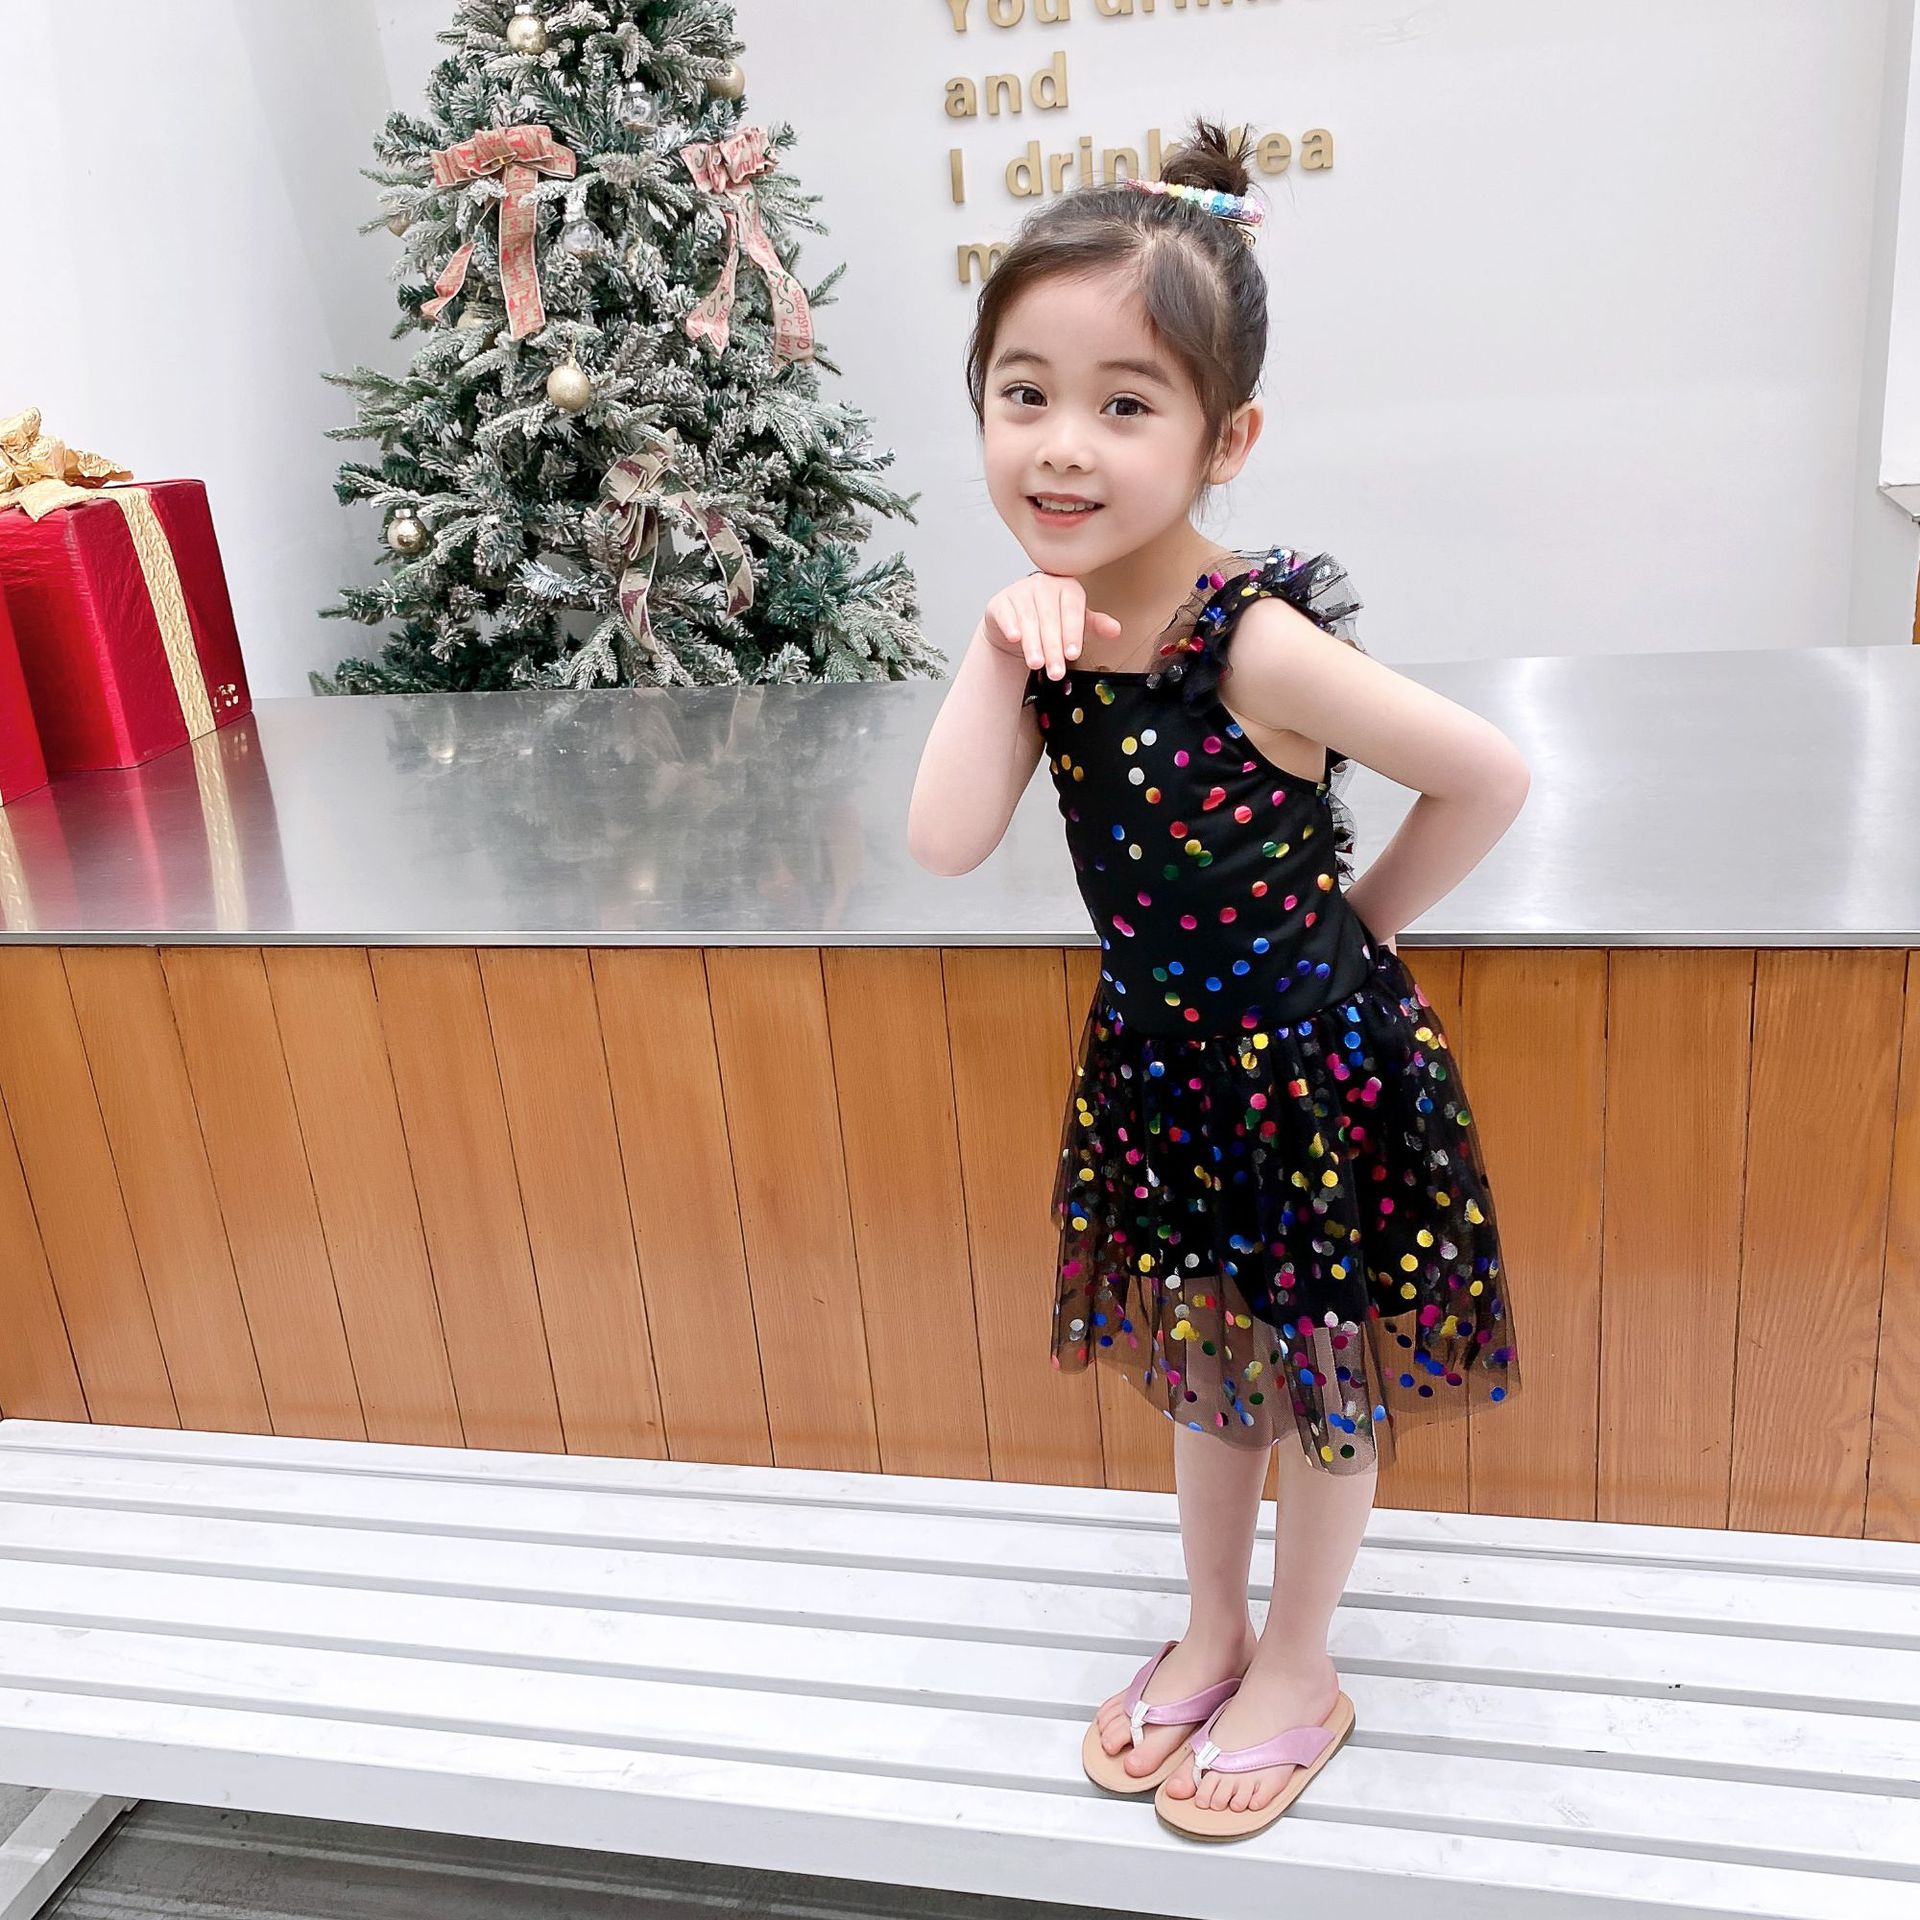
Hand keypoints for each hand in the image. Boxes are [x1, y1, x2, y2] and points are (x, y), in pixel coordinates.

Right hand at [981, 570, 1121, 680]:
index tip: (1072, 654)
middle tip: (1056, 671)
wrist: (1018, 620)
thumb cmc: (1051, 620)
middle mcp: (1044, 584)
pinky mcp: (1001, 601)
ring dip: (1033, 644)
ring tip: (1037, 663)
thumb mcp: (1076, 622)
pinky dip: (1010, 625)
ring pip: (1028, 619)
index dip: (1073, 632)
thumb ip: (1095, 625)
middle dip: (1053, 648)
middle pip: (1050, 619)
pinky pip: (1006, 613)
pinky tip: (1015, 638)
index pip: (1072, 610)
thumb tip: (1115, 630)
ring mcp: (1021, 591)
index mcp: (1067, 587)